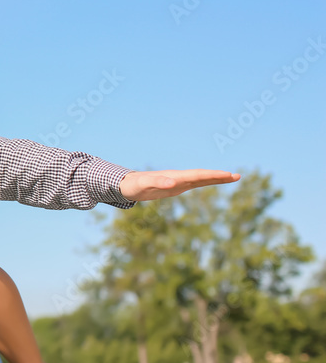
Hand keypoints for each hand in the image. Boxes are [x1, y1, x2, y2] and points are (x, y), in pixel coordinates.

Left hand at [119, 169, 239, 201]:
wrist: (125, 184)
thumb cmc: (133, 185)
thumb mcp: (143, 186)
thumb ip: (157, 182)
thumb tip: (173, 182)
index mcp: (174, 176)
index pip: (197, 175)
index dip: (213, 175)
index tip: (228, 175)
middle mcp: (178, 177)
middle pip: (202, 175)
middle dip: (219, 176)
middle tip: (238, 176)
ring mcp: (178, 181)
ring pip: (201, 179)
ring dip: (216, 178)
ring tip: (233, 177)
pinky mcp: (175, 186)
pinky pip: (194, 183)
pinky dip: (206, 182)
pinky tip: (213, 181)